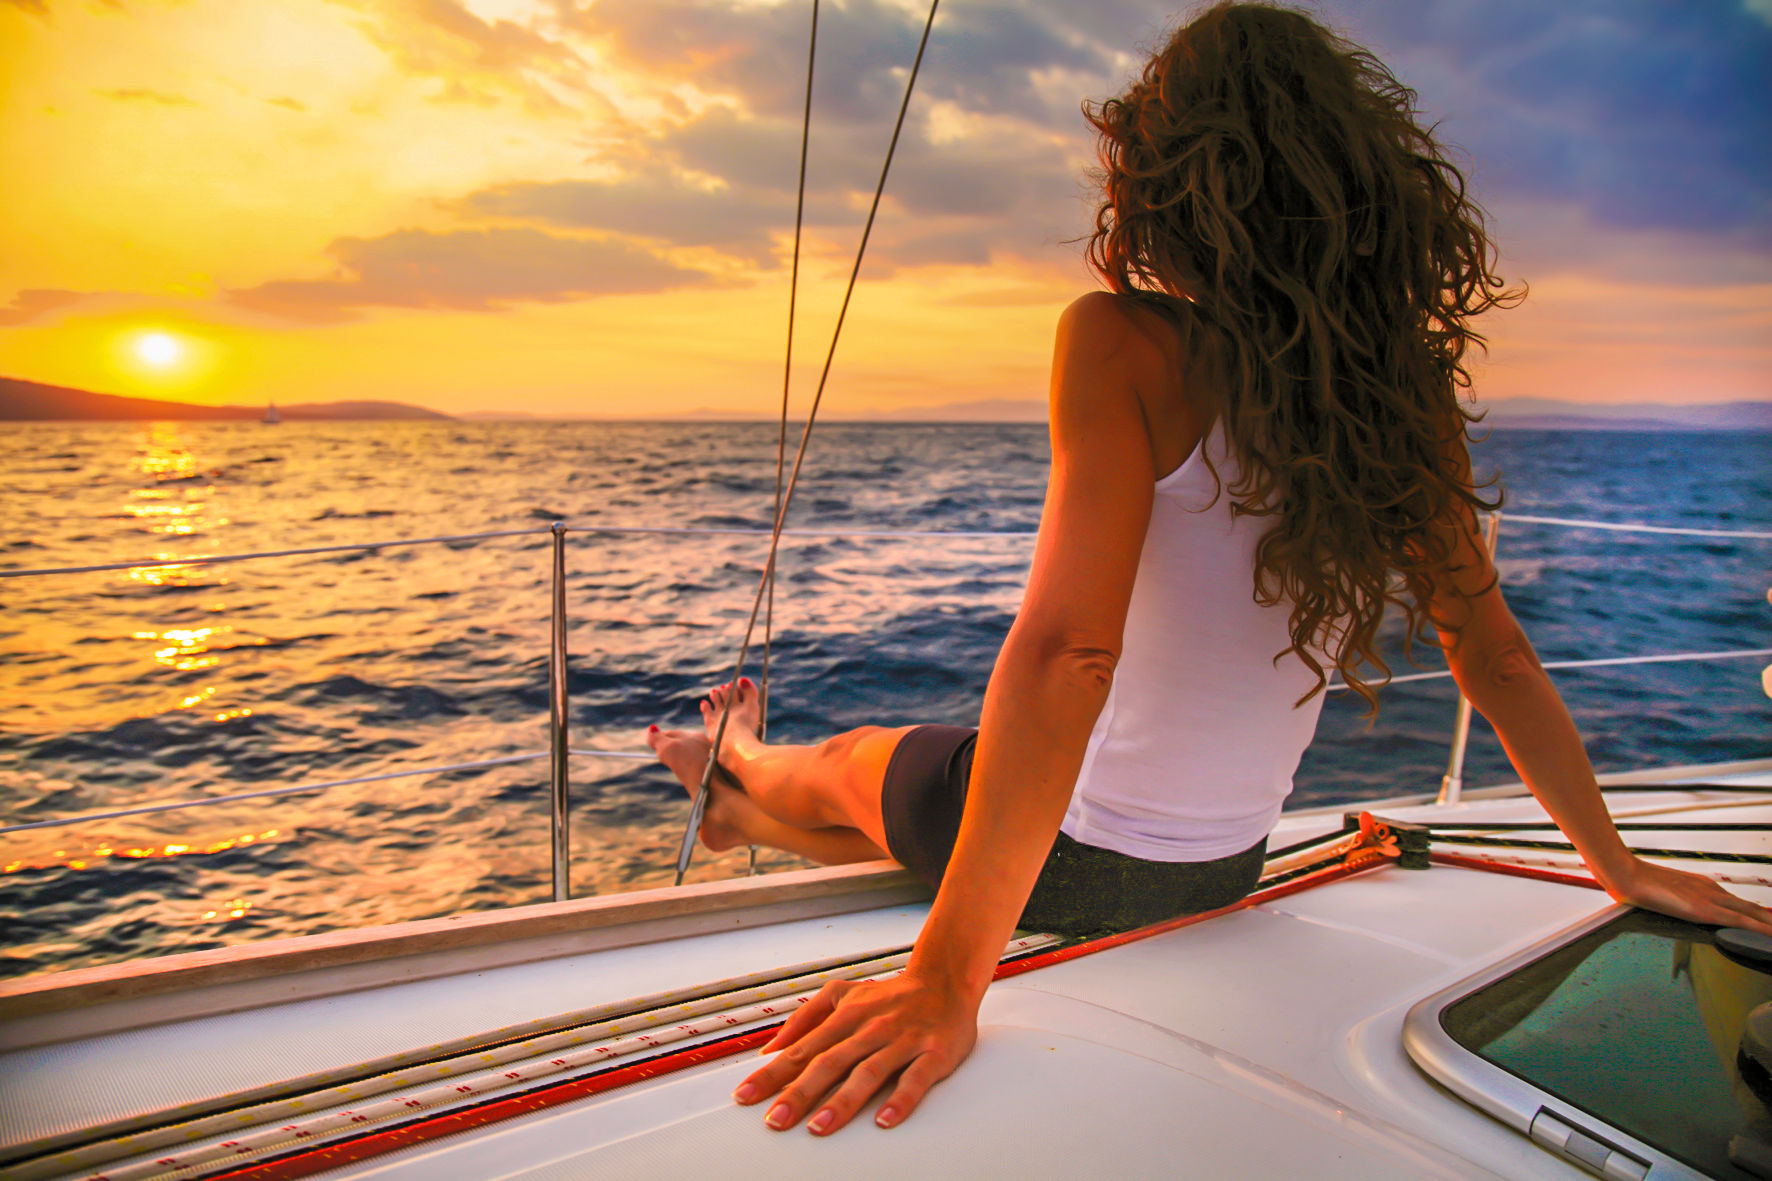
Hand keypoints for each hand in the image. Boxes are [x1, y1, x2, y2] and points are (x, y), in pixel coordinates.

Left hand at [732, 970, 979, 1134]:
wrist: (945, 979)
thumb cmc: (891, 996)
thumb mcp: (843, 994)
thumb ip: (805, 1017)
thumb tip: (771, 1047)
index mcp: (846, 1017)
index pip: (803, 1050)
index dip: (773, 1074)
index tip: (746, 1096)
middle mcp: (871, 1029)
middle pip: (830, 1063)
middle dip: (800, 1093)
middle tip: (776, 1120)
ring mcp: (902, 1041)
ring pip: (869, 1072)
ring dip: (843, 1101)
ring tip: (819, 1126)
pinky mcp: (933, 1053)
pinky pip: (916, 1079)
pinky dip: (900, 1099)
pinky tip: (884, 1120)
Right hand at [1600, 855, 1771, 935]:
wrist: (1625, 873)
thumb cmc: (1634, 882)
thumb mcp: (1660, 892)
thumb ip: (1671, 899)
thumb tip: (1669, 906)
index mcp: (1703, 886)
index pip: (1739, 904)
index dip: (1758, 915)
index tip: (1769, 922)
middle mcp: (1712, 890)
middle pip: (1752, 909)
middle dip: (1769, 920)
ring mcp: (1710, 898)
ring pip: (1753, 914)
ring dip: (1770, 923)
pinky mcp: (1705, 910)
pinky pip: (1742, 921)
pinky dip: (1762, 929)